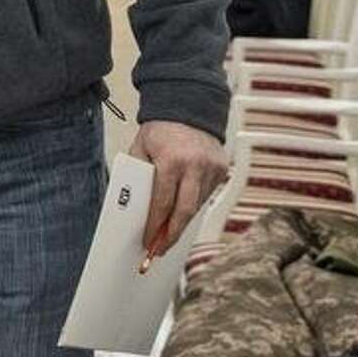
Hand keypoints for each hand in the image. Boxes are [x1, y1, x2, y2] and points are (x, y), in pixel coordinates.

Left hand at [129, 120, 228, 255]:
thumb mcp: (140, 148)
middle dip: (172, 235)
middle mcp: (194, 166)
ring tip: (169, 236)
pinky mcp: (222, 168)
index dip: (156, 227)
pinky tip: (182, 212)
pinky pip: (207, 194)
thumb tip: (136, 208)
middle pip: (184, 211)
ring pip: (197, 205)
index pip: (162, 203)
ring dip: (183, 221)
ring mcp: (211, 167)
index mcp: (171, 161)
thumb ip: (138, 175)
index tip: (149, 242)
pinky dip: (194, 205)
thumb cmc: (159, 130)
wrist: (189, 105)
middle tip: (160, 251)